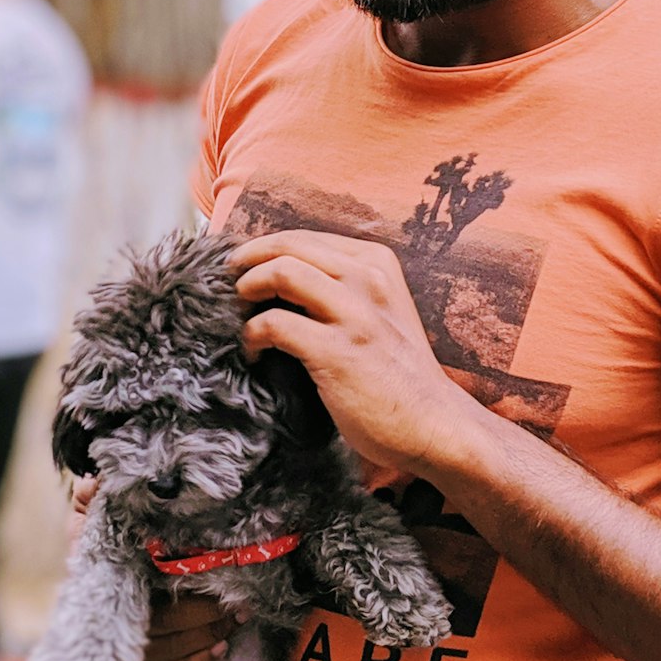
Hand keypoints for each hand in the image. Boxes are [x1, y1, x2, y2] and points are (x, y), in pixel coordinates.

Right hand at [68, 469, 239, 660]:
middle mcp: (115, 618)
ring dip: (208, 637)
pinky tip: (219, 651)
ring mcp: (123, 648)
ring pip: (171, 651)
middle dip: (206, 615)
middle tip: (240, 601)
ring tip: (238, 619)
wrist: (75, 590)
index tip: (206, 573)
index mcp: (106, 579)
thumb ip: (90, 500)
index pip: (139, 585)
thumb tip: (96, 480)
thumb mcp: (87, 522)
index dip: (175, 584)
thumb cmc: (92, 549)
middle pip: (166, 624)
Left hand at [230, 230, 469, 471]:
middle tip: (228, 281)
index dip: (266, 248)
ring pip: (281, 272)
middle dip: (247, 259)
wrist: (433, 423)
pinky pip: (275, 324)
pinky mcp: (338, 351)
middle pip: (288, 245)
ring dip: (247, 288)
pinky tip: (254, 352)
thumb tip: (282, 276)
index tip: (246, 267)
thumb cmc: (398, 373)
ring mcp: (355, 313)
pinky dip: (252, 335)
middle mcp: (368, 278)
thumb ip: (343, 287)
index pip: (306, 237)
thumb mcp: (380, 310)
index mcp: (377, 263)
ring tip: (238, 311)